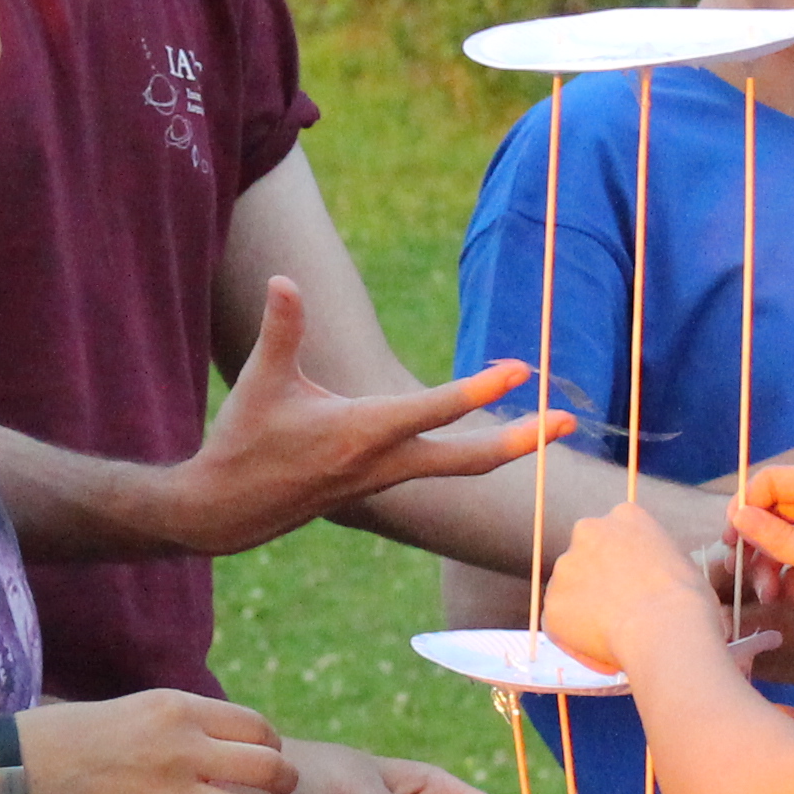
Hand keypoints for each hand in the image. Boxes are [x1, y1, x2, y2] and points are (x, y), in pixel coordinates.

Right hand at [18, 690, 294, 793]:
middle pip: (268, 768)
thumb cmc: (75, 733)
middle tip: (271, 791)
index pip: (258, 727)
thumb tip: (232, 739)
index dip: (269, 746)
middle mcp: (181, 749)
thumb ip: (186, 722)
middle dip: (280, 782)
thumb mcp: (138, 707)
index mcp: (178, 709)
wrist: (19, 767)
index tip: (262, 757)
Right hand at [162, 280, 565, 555]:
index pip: (435, 411)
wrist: (225, 512)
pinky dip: (470, 456)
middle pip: (468, 460)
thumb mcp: (261, 382)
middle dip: (520, 442)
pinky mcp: (377, 488)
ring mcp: (384, 482)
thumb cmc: (244, 442)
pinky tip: (492, 441)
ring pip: (458, 469)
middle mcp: (383, 464)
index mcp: (361, 434)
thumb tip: (284, 280)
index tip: (522, 368)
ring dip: (503, 448)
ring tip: (547, 429)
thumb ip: (282, 330)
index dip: (481, 388)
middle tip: (569, 422)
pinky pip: (437, 472)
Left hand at [535, 502, 718, 680]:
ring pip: (570, 593)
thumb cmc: (688, 601)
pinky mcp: (553, 605)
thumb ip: (654, 563)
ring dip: (586, 614)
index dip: (626, 566)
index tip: (638, 589)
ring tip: (618, 642)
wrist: (666, 629)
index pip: (616, 537)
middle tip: (623, 615)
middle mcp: (588, 532)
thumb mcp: (681, 563)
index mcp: (625, 516)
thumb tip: (651, 583)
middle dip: (599, 585)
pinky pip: (560, 627)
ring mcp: (565, 568)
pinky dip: (577, 643)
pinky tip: (607, 660)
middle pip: (588, 560)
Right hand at [727, 464, 793, 660]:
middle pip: (780, 510)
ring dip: (777, 568)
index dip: (748, 505)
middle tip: (742, 572)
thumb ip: (775, 536)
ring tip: (773, 597)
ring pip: (791, 539)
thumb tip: (737, 515)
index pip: (775, 479)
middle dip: (760, 544)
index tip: (730, 539)